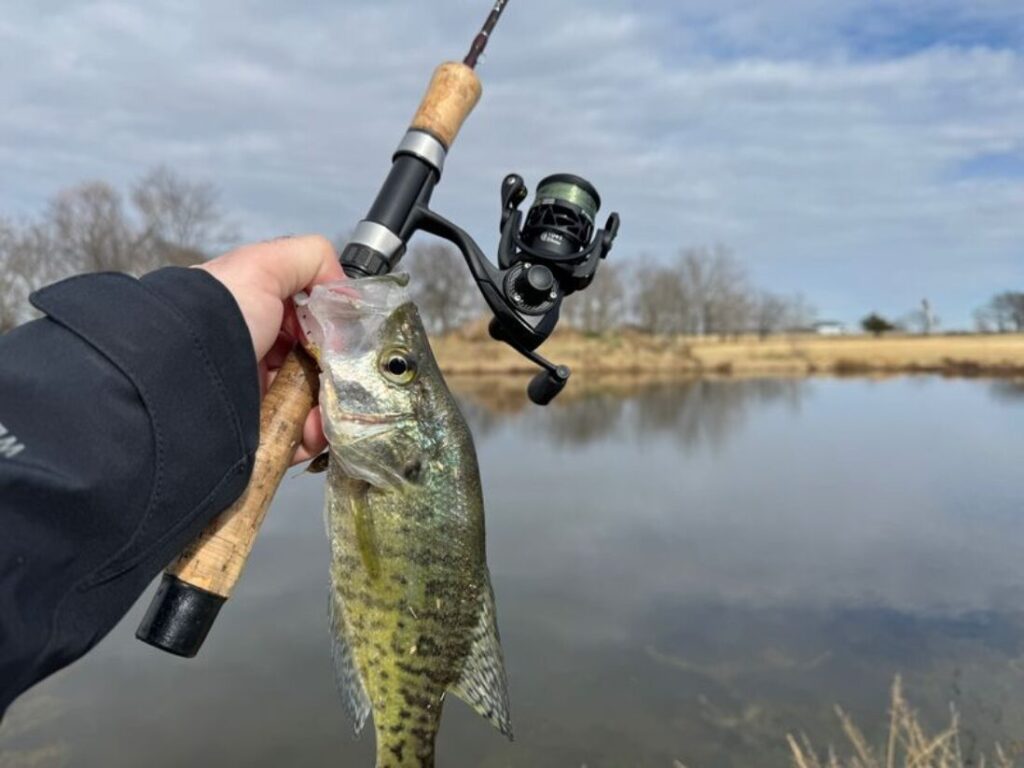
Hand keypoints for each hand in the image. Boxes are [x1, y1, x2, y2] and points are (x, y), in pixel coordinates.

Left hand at [196, 235, 345, 463]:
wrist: (178, 374)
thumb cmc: (216, 315)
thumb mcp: (262, 266)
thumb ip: (310, 260)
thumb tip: (346, 291)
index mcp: (255, 316)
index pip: (307, 323)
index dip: (330, 331)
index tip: (342, 340)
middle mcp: (254, 355)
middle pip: (314, 366)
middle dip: (335, 375)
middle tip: (343, 381)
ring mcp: (254, 396)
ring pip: (310, 405)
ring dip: (328, 410)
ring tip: (327, 413)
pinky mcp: (254, 433)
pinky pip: (296, 439)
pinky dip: (313, 438)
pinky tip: (315, 431)